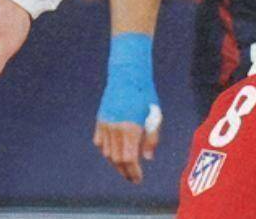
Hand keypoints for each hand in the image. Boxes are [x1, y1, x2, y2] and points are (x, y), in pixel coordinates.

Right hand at [93, 32, 161, 183]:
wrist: (128, 75)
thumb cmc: (145, 94)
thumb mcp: (155, 114)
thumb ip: (152, 137)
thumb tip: (148, 158)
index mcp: (131, 128)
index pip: (129, 160)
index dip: (133, 172)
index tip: (138, 179)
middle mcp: (115, 129)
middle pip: (117, 160)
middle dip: (125, 171)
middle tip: (133, 177)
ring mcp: (105, 124)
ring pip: (108, 153)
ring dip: (116, 162)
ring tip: (126, 166)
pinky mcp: (100, 120)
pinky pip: (100, 142)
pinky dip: (106, 150)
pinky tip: (114, 152)